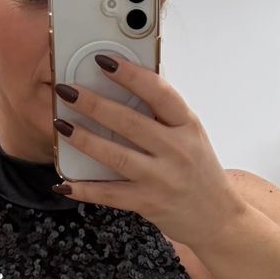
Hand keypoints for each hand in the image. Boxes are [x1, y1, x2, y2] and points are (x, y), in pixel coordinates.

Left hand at [52, 60, 247, 249]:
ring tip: (61, 124)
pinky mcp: (147, 203)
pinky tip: (65, 182)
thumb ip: (164, 114)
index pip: (158, 92)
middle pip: (129, 122)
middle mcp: (176, 150)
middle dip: (94, 104)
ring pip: (115, 155)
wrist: (217, 217)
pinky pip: (110, 194)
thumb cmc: (200, 171)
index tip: (104, 61)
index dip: (130, 75)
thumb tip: (129, 83)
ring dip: (84, 139)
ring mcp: (161, 178)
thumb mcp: (191, 135)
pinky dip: (85, 189)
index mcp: (187, 126)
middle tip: (67, 90)